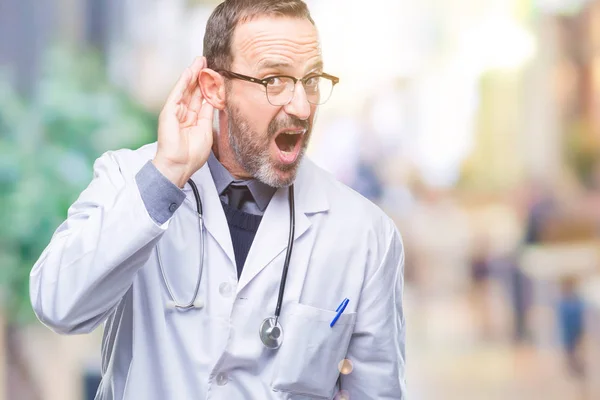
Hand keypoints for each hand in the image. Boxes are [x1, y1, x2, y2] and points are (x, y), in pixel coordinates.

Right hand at [153, 57, 214, 187]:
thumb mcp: (206, 131)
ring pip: (185, 89)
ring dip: (191, 74)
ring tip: (199, 61)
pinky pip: (177, 93)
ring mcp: (175, 112)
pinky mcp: (168, 112)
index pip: (200, 99)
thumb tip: (213, 100)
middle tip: (206, 61)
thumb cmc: (192, 155)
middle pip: (193, 91)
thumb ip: (208, 114)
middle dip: (199, 76)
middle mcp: (184, 114)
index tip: (214, 75)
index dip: (207, 87)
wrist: (179, 165)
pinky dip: (182, 82)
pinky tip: (189, 72)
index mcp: (193, 120)